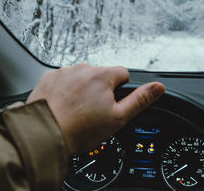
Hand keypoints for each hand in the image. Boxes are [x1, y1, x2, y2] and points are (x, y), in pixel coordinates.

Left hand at [26, 63, 164, 153]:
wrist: (44, 134)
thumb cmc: (79, 129)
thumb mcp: (118, 117)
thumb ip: (140, 99)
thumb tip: (158, 87)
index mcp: (102, 75)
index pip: (123, 73)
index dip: (121, 91)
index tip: (112, 104)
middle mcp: (83, 68)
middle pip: (101, 76)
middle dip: (101, 90)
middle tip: (94, 111)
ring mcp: (64, 72)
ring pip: (82, 78)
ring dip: (82, 89)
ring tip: (77, 111)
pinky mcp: (48, 78)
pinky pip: (63, 81)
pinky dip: (65, 91)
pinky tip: (64, 106)